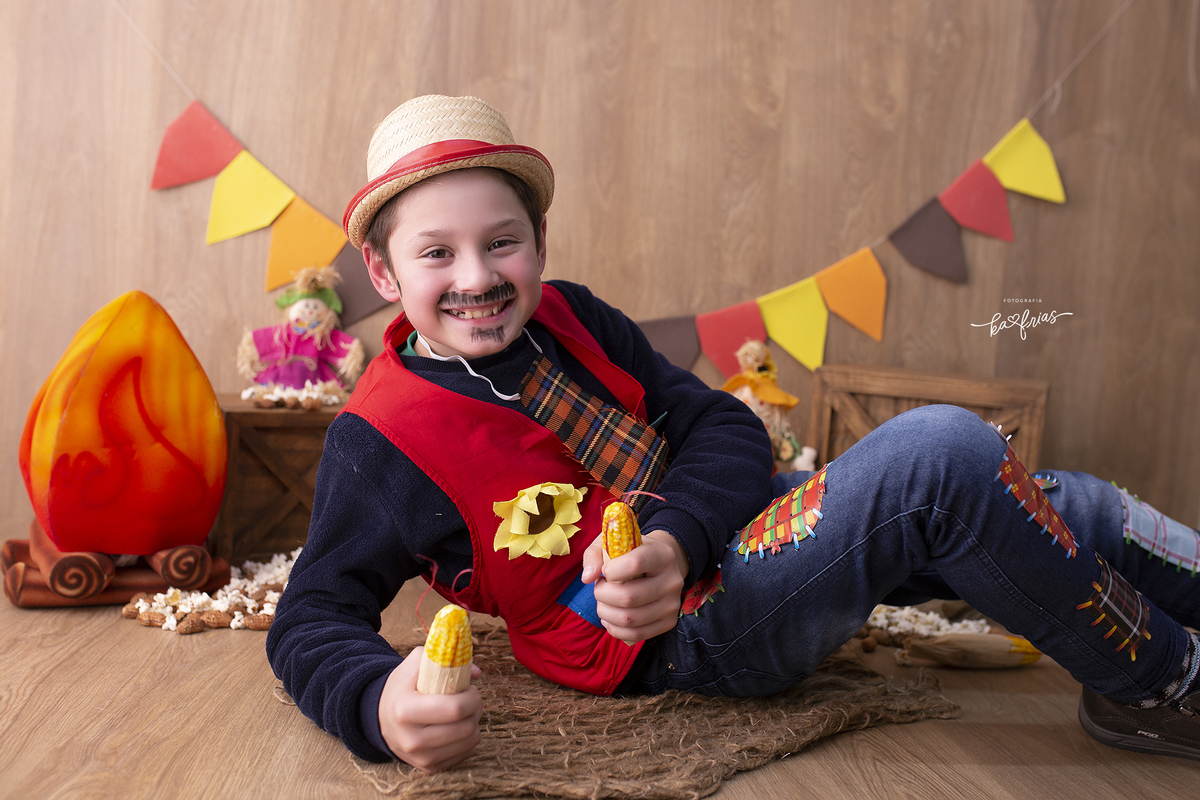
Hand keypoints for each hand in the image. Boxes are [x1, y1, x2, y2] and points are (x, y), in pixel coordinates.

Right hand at [377, 647, 482, 772]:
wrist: (381, 718)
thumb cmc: (403, 688)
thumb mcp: (415, 664)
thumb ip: (444, 660)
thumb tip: (475, 672)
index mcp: (405, 710)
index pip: (454, 709)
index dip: (472, 697)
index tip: (471, 688)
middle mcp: (411, 739)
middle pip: (465, 727)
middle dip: (476, 708)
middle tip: (471, 698)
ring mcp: (420, 757)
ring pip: (469, 741)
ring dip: (475, 723)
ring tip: (465, 711)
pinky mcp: (429, 767)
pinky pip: (466, 753)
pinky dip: (468, 738)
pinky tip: (457, 726)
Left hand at [581, 530, 689, 641]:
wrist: (660, 565)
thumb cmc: (631, 553)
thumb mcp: (612, 543)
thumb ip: (595, 555)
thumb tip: (587, 578)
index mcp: (662, 554)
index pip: (635, 564)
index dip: (611, 570)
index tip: (605, 570)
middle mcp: (672, 580)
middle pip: (629, 597)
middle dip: (603, 595)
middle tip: (599, 588)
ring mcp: (672, 604)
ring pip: (630, 619)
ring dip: (606, 613)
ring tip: (602, 603)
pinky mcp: (669, 622)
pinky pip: (637, 634)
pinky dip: (615, 629)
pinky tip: (609, 618)